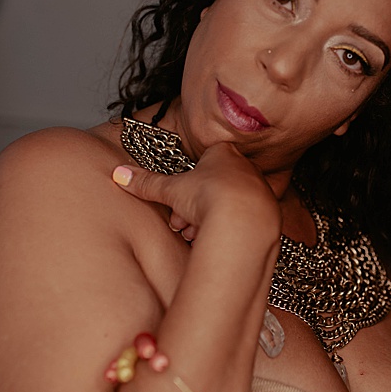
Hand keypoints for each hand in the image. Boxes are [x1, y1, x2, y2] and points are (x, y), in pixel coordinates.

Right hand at [111, 142, 279, 242]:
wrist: (245, 221)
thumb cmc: (212, 197)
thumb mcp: (171, 190)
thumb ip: (147, 183)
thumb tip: (120, 175)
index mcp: (223, 153)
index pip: (201, 164)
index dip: (184, 185)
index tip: (175, 200)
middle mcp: (245, 167)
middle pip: (213, 186)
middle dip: (194, 206)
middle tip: (181, 220)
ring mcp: (260, 189)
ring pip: (227, 204)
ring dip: (208, 219)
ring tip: (195, 232)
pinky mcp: (269, 212)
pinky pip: (242, 219)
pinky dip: (227, 228)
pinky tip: (216, 238)